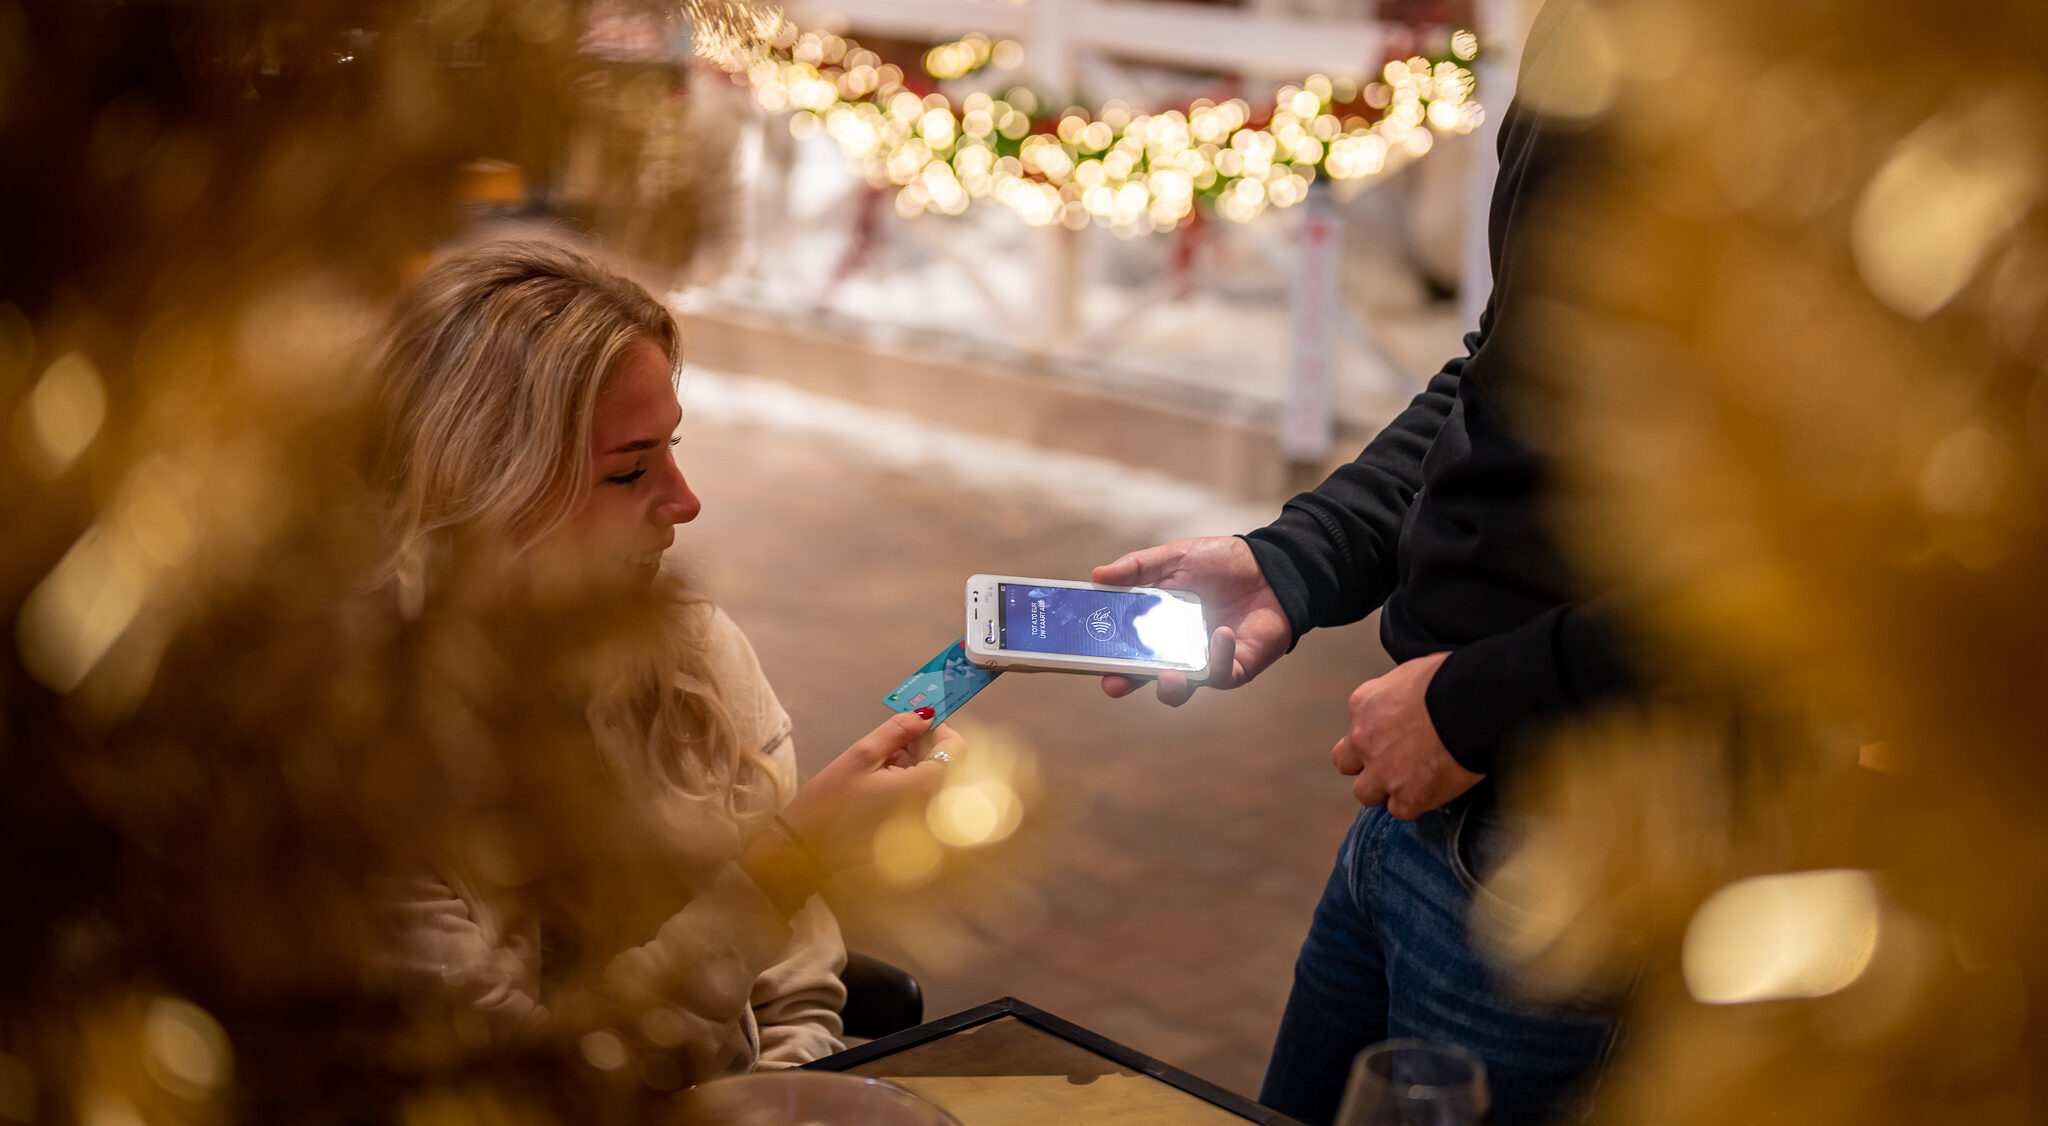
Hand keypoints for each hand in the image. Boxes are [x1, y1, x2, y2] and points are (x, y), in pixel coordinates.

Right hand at [778, 711, 950, 870]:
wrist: (809, 849)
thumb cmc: (830, 806)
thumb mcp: (862, 756)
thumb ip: (897, 730)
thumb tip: (923, 714)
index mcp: (923, 789)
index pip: (956, 749)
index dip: (941, 728)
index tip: (921, 719)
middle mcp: (932, 809)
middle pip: (948, 765)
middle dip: (926, 745)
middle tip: (897, 737)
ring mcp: (924, 824)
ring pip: (935, 781)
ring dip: (917, 763)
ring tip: (882, 761)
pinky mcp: (914, 833)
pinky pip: (924, 798)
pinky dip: (911, 782)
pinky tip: (883, 779)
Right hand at [1092, 536, 1291, 705]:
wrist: (1272, 567)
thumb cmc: (1222, 563)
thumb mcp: (1175, 558)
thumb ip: (1138, 568)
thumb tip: (1096, 575)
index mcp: (1157, 626)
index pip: (1125, 646)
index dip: (1106, 656)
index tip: (1087, 659)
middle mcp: (1177, 650)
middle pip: (1145, 676)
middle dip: (1127, 682)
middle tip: (1113, 683)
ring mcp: (1205, 662)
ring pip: (1182, 689)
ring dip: (1170, 687)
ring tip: (1168, 675)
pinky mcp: (1235, 667)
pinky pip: (1222, 674)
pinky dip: (1217, 658)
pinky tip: (1219, 633)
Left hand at [1332, 651, 1482, 817]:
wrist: (1475, 706)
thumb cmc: (1452, 680)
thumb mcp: (1413, 673)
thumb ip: (1400, 694)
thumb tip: (1411, 699)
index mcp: (1364, 705)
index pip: (1356, 727)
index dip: (1375, 734)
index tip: (1394, 735)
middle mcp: (1364, 740)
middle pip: (1345, 762)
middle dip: (1363, 765)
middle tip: (1390, 763)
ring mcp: (1383, 772)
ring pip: (1365, 793)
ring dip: (1383, 790)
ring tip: (1411, 783)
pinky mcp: (1408, 797)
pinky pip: (1400, 810)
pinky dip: (1414, 803)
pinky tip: (1431, 792)